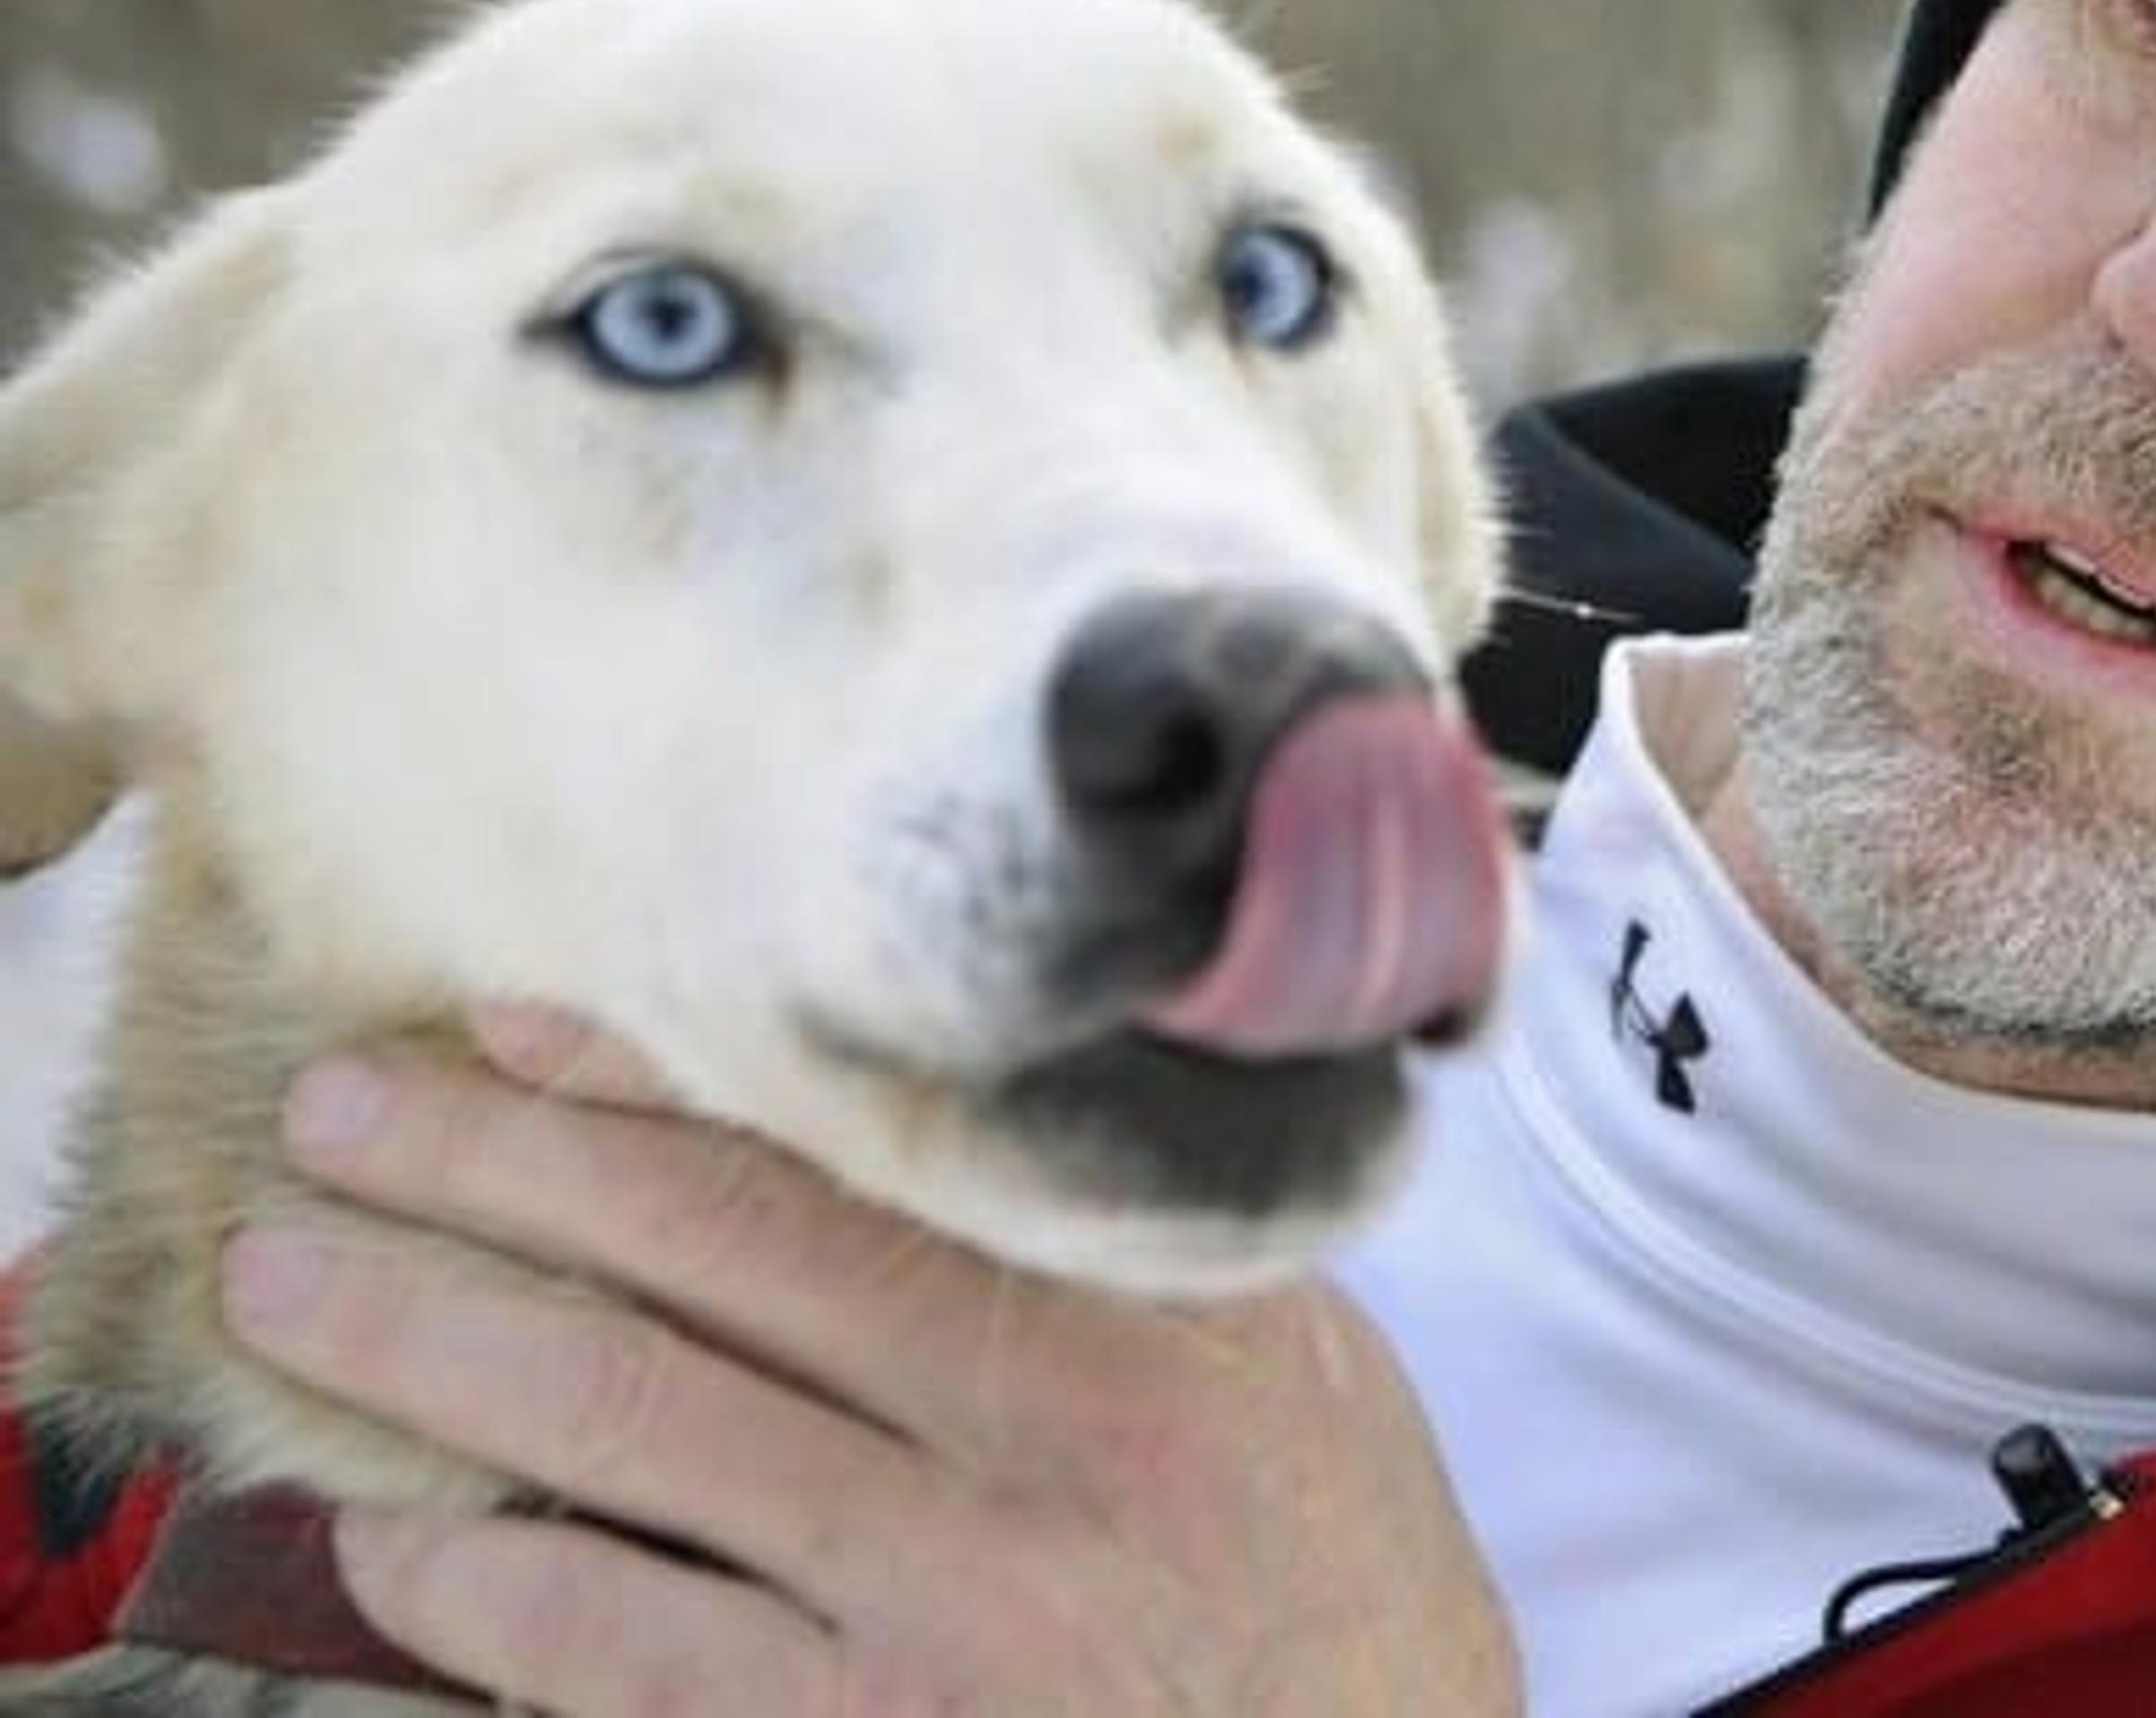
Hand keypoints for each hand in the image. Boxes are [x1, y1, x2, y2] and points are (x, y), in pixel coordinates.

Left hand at [218, 1008, 1518, 1715]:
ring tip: (297, 1285)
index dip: (651, 1075)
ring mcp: (949, 1604)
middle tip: (335, 1114)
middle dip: (486, 1168)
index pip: (854, 1148)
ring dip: (426, 1342)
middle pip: (703, 1251)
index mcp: (1145, 1305)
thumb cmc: (1334, 1581)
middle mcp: (1044, 1431)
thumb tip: (920, 1124)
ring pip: (624, 1425)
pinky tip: (387, 1548)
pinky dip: (478, 1589)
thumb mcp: (1295, 1367)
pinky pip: (618, 1651)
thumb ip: (1128, 1253)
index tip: (504, 1026)